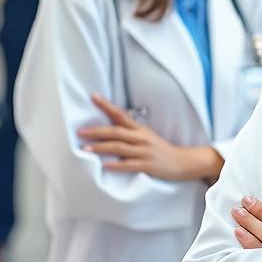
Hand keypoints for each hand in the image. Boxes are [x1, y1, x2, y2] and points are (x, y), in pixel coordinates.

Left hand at [78, 93, 222, 181]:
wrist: (182, 162)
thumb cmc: (160, 149)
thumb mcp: (146, 137)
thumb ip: (129, 133)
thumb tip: (108, 132)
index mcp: (139, 129)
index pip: (120, 114)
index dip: (106, 105)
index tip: (93, 96)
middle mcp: (141, 137)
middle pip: (116, 131)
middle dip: (96, 131)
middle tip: (80, 131)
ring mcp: (144, 151)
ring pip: (119, 147)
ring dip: (101, 147)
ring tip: (86, 148)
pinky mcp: (147, 164)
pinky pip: (129, 164)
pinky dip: (116, 165)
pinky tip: (105, 166)